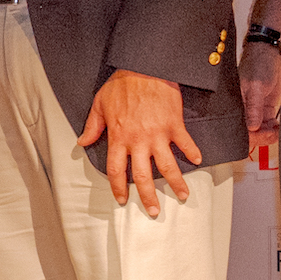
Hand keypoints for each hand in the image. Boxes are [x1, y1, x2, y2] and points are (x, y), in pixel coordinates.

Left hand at [77, 69, 201, 215]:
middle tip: (154, 211)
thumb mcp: (99, 104)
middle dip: (148, 197)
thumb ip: (92, 126)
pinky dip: (192, 152)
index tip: (122, 200)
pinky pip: (185, 143)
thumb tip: (82, 142)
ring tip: (182, 196)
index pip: (117, 171)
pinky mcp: (174, 125)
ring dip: (176, 183)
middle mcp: (138, 141)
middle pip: (143, 176)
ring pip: (168, 166)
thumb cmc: (121, 85)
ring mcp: (158, 134)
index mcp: (119, 138)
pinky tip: (198, 161)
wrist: (145, 67)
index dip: (118, 188)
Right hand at [241, 41, 280, 157]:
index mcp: (235, 105)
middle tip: (274, 133)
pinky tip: (279, 127)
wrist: (269, 54)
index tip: (265, 134)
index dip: (252, 135)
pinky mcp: (263, 108)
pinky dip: (274, 128)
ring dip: (269, 134)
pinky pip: (267, 124)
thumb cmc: (257, 65)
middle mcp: (243, 110)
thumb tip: (253, 126)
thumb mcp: (256, 87)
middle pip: (249, 133)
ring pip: (259, 131)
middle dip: (262, 137)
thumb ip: (254, 107)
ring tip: (278, 130)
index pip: (239, 128)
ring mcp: (254, 110)